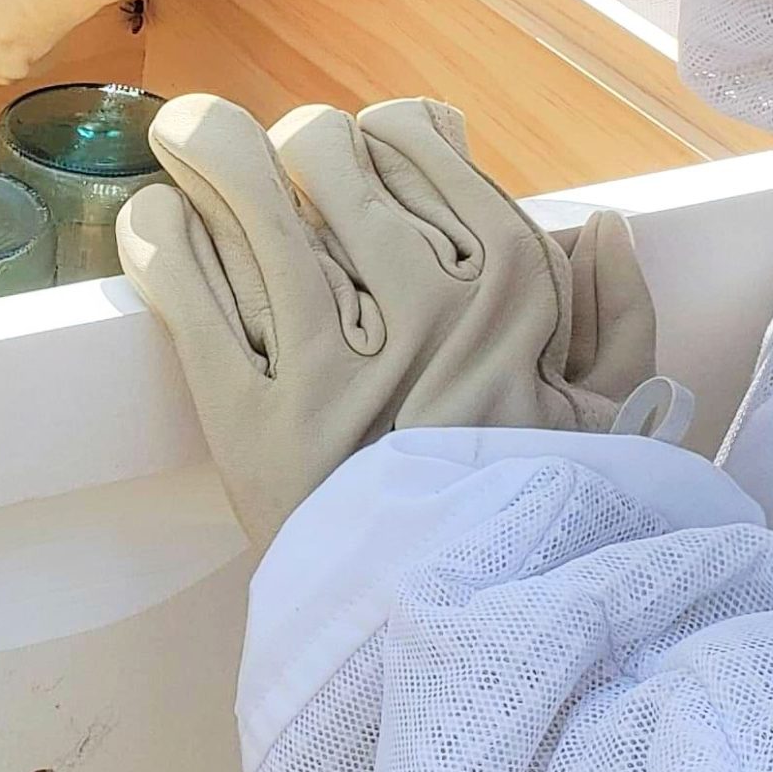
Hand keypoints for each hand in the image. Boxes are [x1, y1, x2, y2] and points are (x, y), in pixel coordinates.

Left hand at [116, 94, 657, 545]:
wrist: (471, 633)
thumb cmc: (544, 519)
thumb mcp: (617, 425)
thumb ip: (617, 319)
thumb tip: (597, 225)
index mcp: (507, 287)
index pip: (410, 142)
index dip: (371, 137)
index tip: (353, 155)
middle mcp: (418, 304)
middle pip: (321, 156)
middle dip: (288, 146)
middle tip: (268, 158)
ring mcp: (329, 360)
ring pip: (249, 201)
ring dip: (208, 156)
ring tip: (187, 141)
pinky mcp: (251, 417)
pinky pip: (188, 293)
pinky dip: (160, 244)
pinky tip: (154, 221)